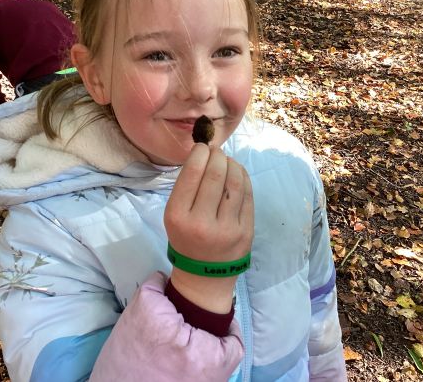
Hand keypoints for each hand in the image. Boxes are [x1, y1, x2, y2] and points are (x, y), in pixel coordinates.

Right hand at [164, 144, 253, 312]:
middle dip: (218, 156)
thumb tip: (205, 152)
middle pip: (215, 175)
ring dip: (232, 163)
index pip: (192, 174)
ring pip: (235, 182)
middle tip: (217, 152)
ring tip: (227, 161)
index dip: (200, 153)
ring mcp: (227, 228)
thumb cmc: (186, 238)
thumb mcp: (174, 215)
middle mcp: (202, 222)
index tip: (203, 147)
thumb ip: (186, 186)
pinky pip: (248, 195)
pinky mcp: (246, 231)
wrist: (204, 275)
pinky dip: (243, 177)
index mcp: (178, 216)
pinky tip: (238, 172)